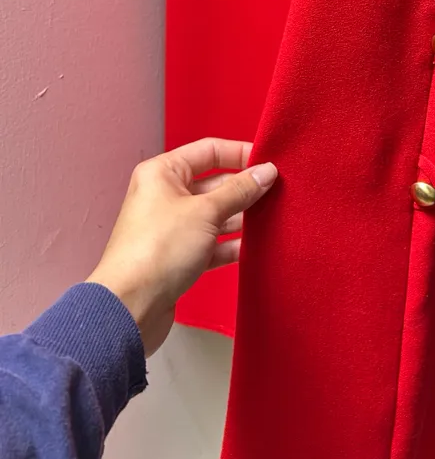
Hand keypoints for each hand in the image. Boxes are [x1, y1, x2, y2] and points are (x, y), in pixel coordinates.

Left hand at [87, 138, 276, 356]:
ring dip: (241, 216)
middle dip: (245, 188)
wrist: (130, 308)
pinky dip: (231, 243)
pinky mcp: (179, 256)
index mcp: (163, 173)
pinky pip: (212, 242)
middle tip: (279, 191)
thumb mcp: (206, 212)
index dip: (241, 153)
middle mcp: (165, 196)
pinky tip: (254, 246)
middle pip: (215, 183)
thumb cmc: (159, 249)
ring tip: (273, 217)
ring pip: (216, 214)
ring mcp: (173, 227)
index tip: (271, 161)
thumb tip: (267, 171)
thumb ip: (240, 190)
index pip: (209, 151)